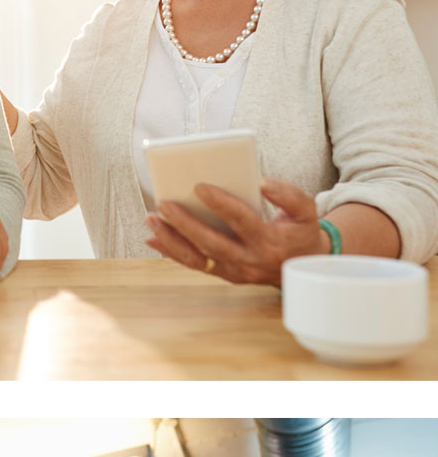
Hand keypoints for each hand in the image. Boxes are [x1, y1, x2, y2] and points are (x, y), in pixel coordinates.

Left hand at [145, 177, 326, 287]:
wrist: (302, 267)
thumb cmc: (301, 232)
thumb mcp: (306, 211)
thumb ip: (288, 195)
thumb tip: (263, 182)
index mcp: (268, 241)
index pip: (241, 219)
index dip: (220, 203)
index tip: (198, 186)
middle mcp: (248, 260)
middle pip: (211, 242)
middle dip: (184, 224)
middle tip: (162, 204)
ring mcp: (234, 271)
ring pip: (197, 258)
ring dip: (170, 240)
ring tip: (150, 220)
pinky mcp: (225, 274)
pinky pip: (194, 264)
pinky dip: (171, 252)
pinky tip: (153, 239)